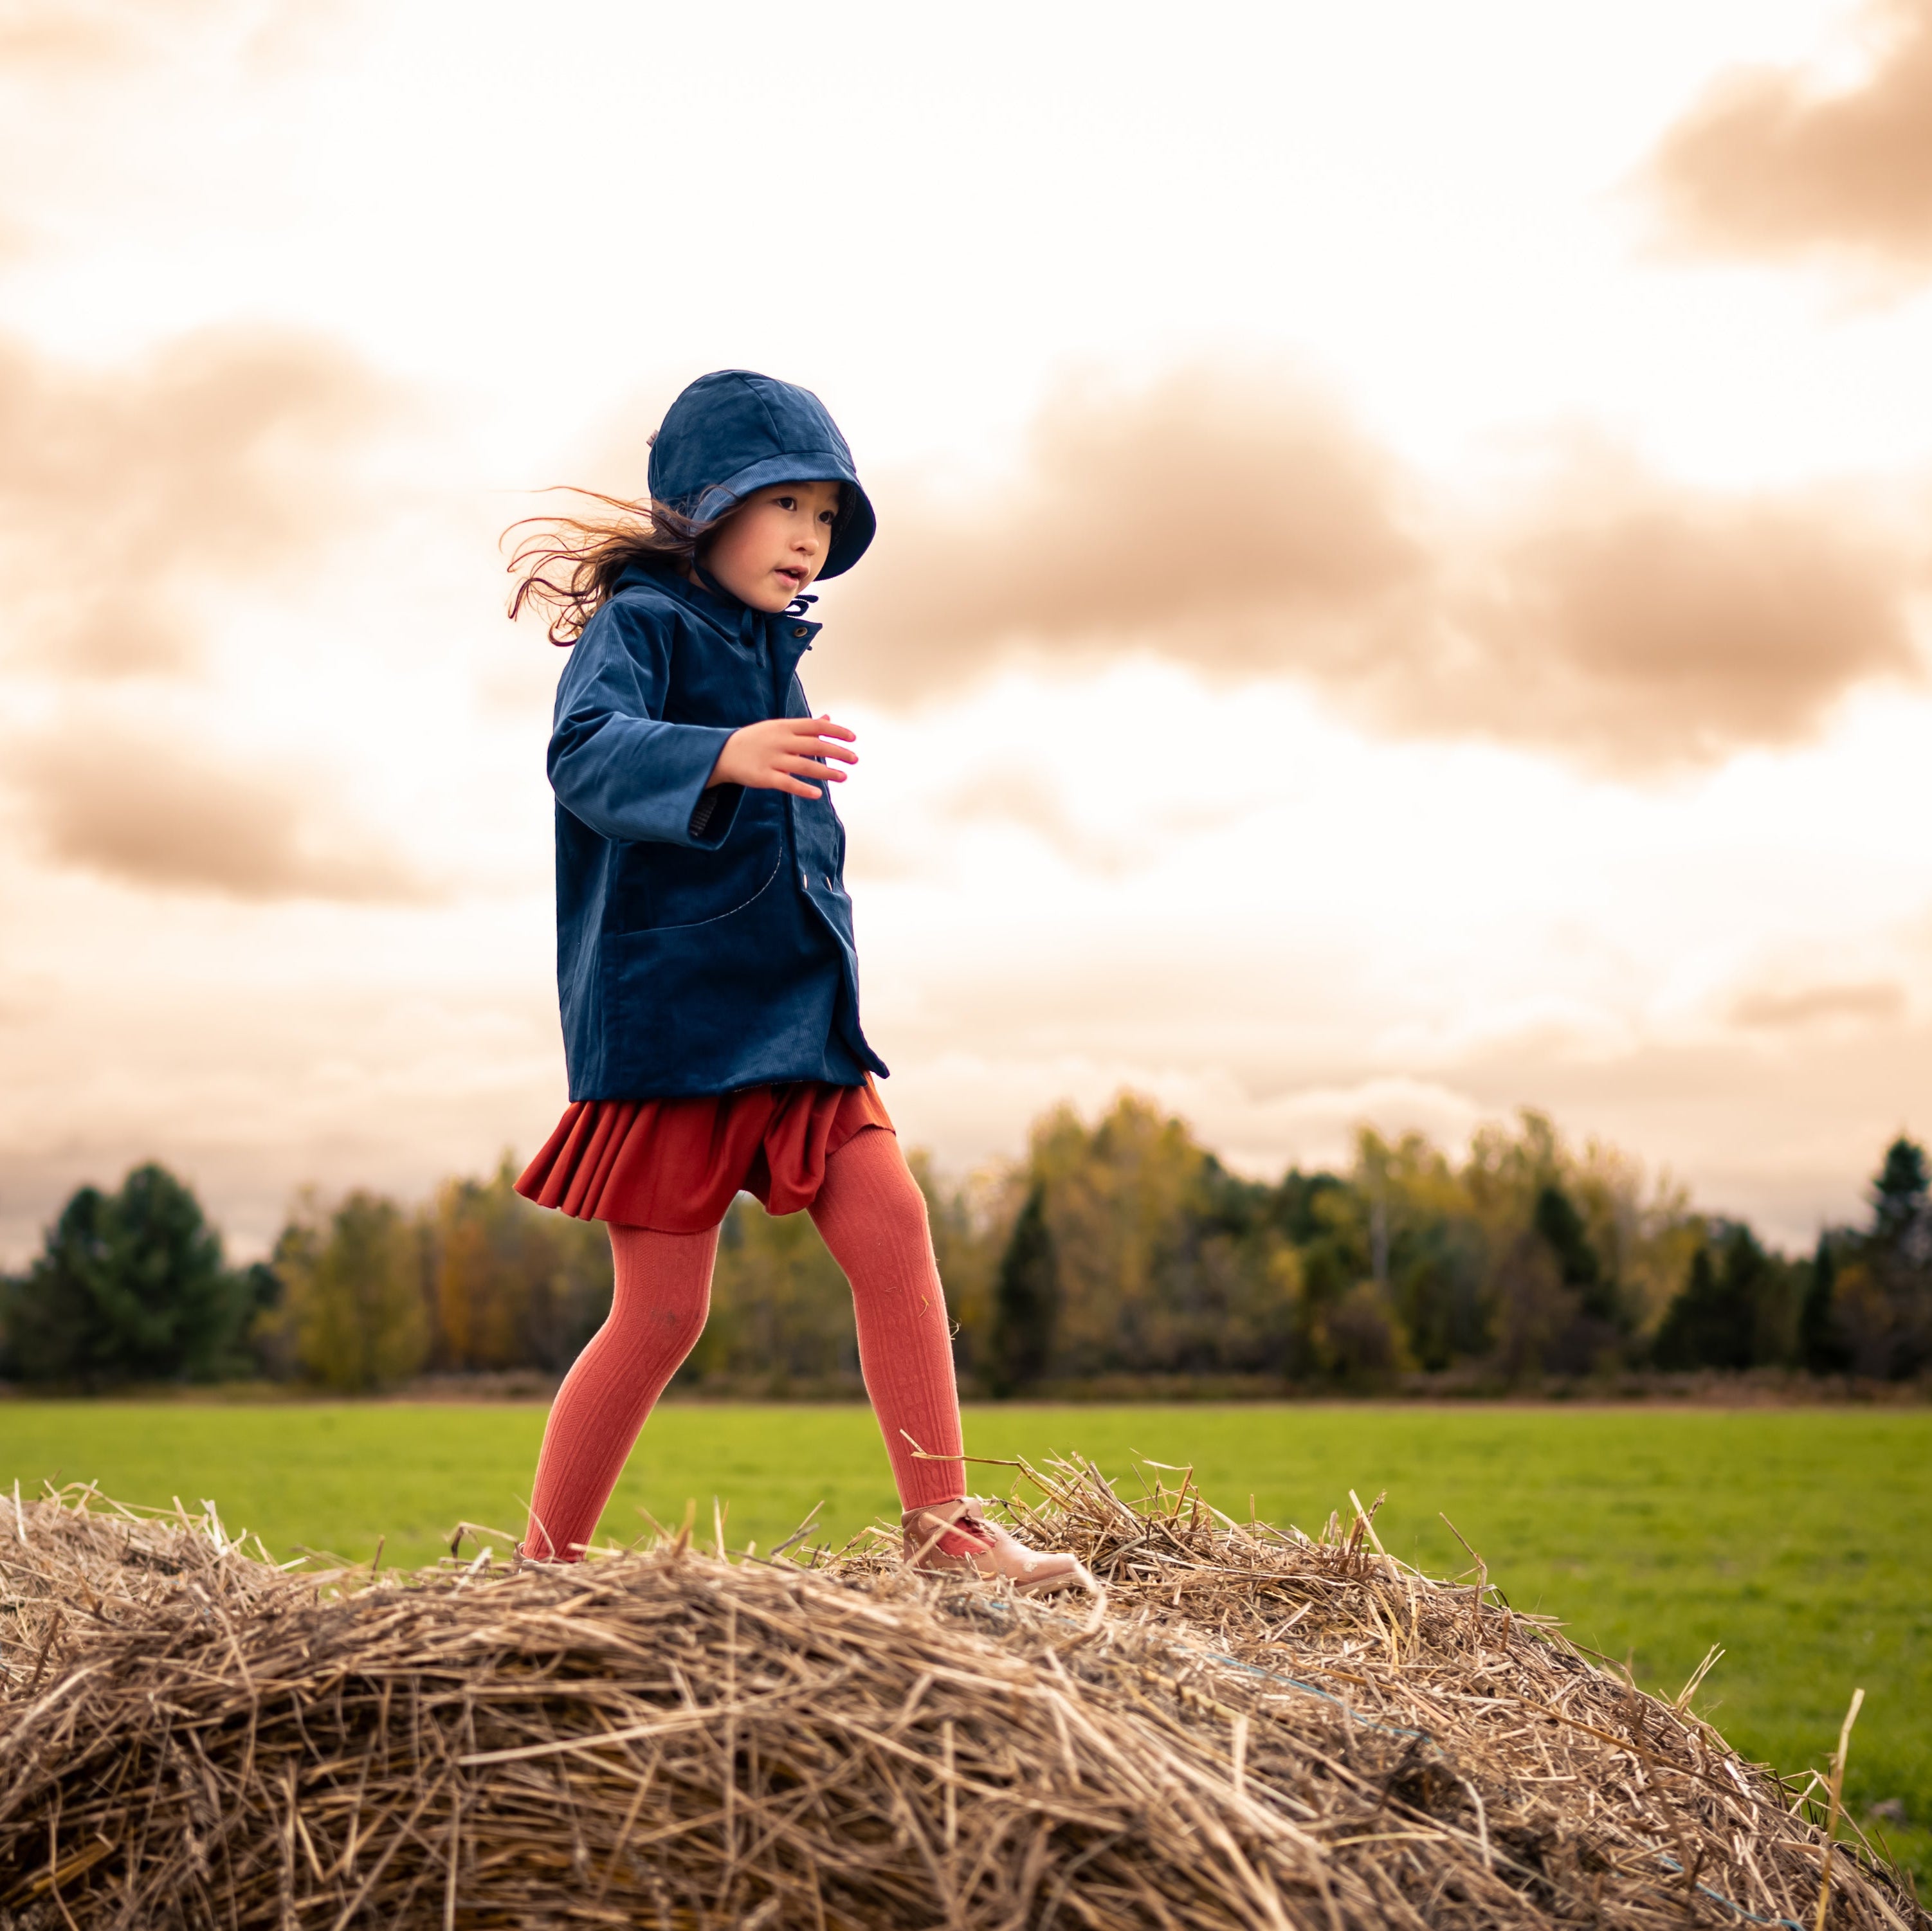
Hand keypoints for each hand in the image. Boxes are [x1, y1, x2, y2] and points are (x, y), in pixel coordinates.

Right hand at [708, 714, 857, 799]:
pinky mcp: (764, 777)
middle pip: (815, 745)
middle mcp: (780, 741)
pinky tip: (818, 794)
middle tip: (855, 759)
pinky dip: (803, 789)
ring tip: (843, 777)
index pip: (816, 726)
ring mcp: (772, 759)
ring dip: (826, 772)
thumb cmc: (756, 740)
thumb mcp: (779, 727)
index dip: (836, 731)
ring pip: (805, 766)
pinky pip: (787, 783)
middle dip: (838, 752)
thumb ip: (805, 726)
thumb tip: (828, 718)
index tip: (853, 738)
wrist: (722, 753)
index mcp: (785, 726)